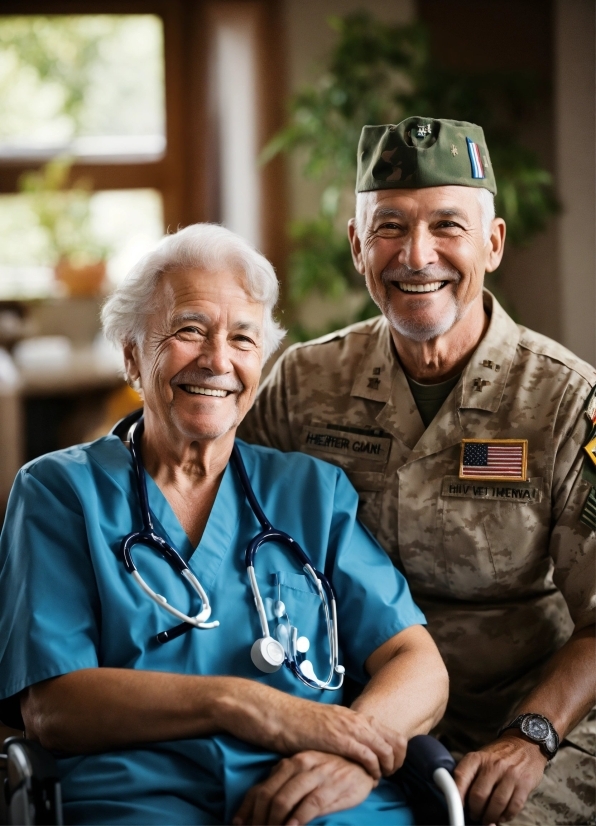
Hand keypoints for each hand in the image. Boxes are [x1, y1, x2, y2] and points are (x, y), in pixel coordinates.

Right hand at [221, 685, 405, 778]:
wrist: (269, 712)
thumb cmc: (290, 722)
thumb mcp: (320, 727)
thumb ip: (336, 735)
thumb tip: (347, 749)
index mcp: (349, 715)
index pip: (387, 730)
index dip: (395, 749)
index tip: (392, 765)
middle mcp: (352, 718)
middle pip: (393, 737)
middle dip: (399, 759)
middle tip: (393, 775)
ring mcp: (345, 726)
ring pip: (385, 746)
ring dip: (388, 765)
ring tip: (383, 779)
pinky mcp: (336, 738)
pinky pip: (367, 754)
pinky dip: (373, 768)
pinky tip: (370, 778)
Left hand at [233, 751, 376, 825]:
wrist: (364, 760)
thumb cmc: (330, 769)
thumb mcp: (304, 771)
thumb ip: (284, 782)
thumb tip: (258, 804)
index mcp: (288, 763)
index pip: (260, 789)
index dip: (247, 811)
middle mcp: (298, 766)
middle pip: (268, 797)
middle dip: (258, 821)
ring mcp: (315, 775)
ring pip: (284, 801)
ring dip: (273, 824)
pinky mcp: (331, 786)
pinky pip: (309, 805)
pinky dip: (296, 820)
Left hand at [454, 732, 546, 823]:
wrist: (525, 744)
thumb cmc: (498, 755)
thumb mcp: (480, 758)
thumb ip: (469, 775)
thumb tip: (458, 799)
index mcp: (477, 758)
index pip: (461, 777)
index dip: (457, 796)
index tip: (457, 807)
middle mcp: (493, 765)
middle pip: (479, 796)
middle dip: (475, 811)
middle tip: (475, 815)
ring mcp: (510, 775)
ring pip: (496, 805)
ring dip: (490, 817)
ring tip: (487, 819)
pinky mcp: (524, 784)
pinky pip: (513, 807)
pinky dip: (506, 816)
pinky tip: (501, 816)